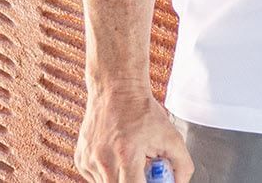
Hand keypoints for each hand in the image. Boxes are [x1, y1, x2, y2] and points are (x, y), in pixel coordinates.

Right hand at [75, 84, 193, 182]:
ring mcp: (89, 161)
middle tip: (145, 171)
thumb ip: (181, 163)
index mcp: (126, 155)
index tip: (152, 181)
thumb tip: (180, 182)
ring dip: (122, 179)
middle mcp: (104, 161)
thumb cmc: (141, 110)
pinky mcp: (80, 160)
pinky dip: (109, 174)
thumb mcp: (170, 135)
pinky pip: (96, 179)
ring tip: (132, 159)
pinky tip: (118, 156)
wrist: (116, 89)